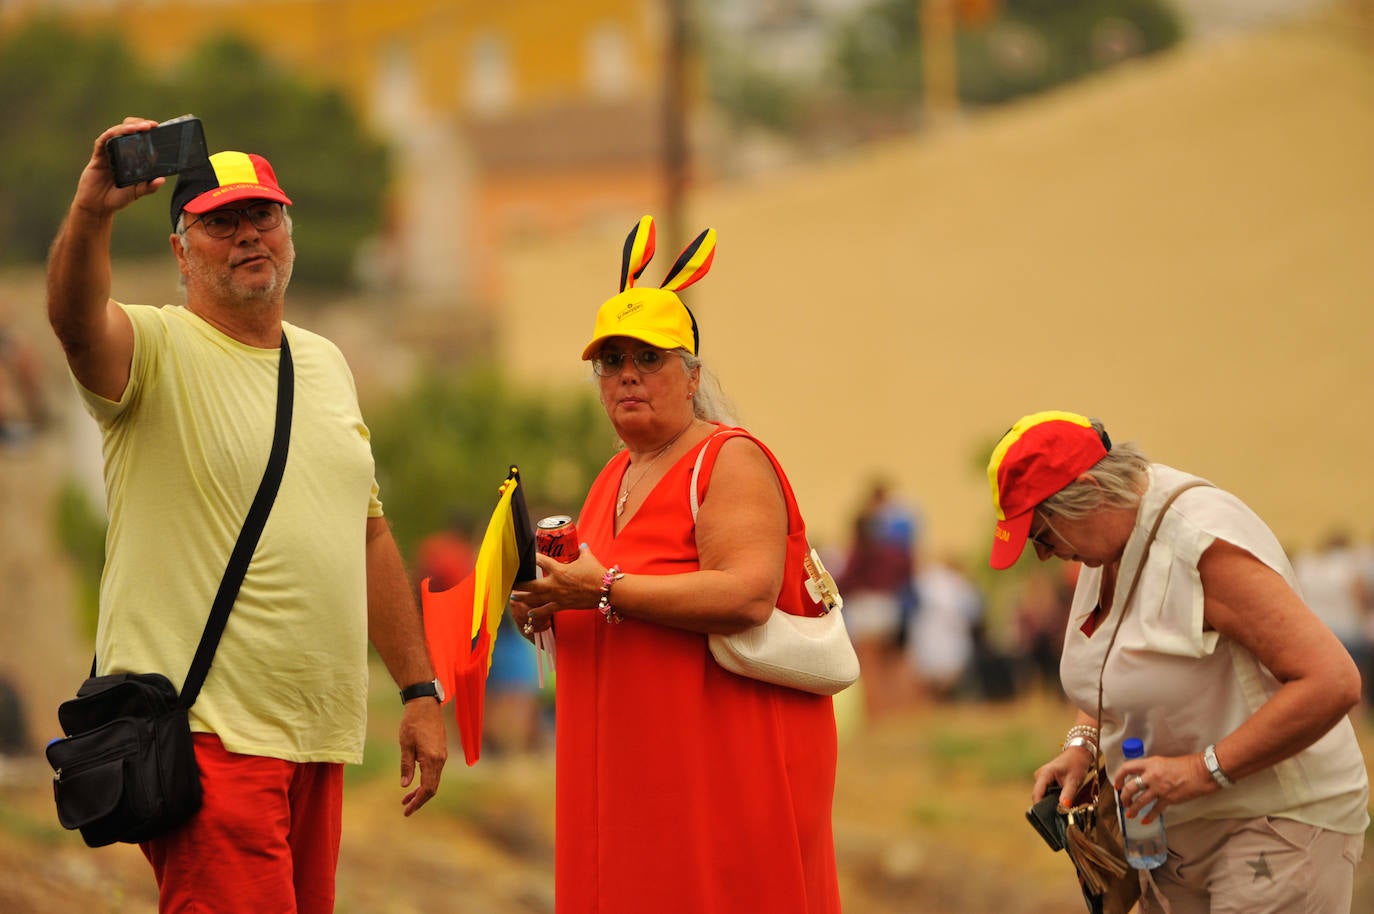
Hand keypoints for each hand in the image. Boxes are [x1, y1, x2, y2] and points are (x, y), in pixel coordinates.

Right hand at [75, 118, 165, 217]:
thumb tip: (162, 179)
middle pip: (128, 131)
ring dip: (127, 128)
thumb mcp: (137, 193)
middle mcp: (120, 152)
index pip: (140, 139)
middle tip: (150, 125)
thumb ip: (149, 187)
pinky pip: (102, 142)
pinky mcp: (97, 157)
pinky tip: (117, 133)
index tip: (159, 128)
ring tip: (139, 127)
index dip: (148, 132)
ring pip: (116, 133)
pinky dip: (110, 135)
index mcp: (132, 158)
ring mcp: (108, 153)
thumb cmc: (117, 198)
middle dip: (139, 124)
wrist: (98, 207)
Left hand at [397, 697, 446, 815]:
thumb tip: (405, 785)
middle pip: (432, 787)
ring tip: (406, 798)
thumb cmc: (413, 723)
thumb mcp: (405, 745)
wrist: (425, 704)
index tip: (407, 811)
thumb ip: (406, 766)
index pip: (427, 788)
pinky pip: (434, 771)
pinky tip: (414, 782)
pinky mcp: (440, 751)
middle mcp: (440, 760)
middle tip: (405, 809)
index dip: (418, 802)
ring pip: (434, 780)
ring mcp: (442, 755)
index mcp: (432, 760)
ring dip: (421, 790)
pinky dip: (425, 780)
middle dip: (419, 799)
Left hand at [510, 545, 603, 634]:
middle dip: (519, 583)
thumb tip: (582, 545)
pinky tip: (528, 612)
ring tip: (512, 597)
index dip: (531, 558)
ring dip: (523, 598)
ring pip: (535, 598)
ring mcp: (557, 596)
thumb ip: (582, 551)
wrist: (605, 591)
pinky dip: (537, 612)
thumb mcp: (588, 558)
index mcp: (559, 570)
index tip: (523, 557)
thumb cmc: (596, 573)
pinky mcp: (562, 606)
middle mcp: (554, 584)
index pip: (540, 561)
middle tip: (509, 581)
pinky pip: (546, 610)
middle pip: (530, 584)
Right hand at [1032, 747, 1093, 809]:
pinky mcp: (1045, 780)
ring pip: (1042, 795)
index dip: (1040, 808)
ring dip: (1050, 802)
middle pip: (1039, 796)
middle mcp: (1039, 776)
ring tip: (1060, 808)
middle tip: (1058, 815)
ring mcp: (1041, 778)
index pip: (1037, 794)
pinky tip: (1060, 801)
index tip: (1047, 819)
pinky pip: (1045, 792)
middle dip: (1046, 806)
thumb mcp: (1074, 781)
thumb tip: (1063, 809)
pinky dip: (1052, 798)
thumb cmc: (1076, 764)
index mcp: (1044, 774)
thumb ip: (1068, 795)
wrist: (1078, 754)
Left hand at [1114, 753, 1212, 824]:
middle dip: (1124, 796)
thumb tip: (1144, 777)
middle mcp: (1151, 776)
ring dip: (1133, 808)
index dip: (1119, 776)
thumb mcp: (1163, 761)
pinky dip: (1149, 817)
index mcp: (1150, 764)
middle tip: (1124, 801)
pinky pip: (1155, 810)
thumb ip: (1152, 769)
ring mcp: (1159, 788)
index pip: (1127, 768)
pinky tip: (1145, 821)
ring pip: (1140, 801)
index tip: (1117, 784)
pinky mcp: (1168, 799)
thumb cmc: (1186, 765)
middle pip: (1130, 787)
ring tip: (1130, 814)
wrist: (1201, 772)